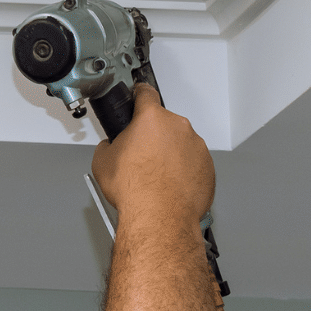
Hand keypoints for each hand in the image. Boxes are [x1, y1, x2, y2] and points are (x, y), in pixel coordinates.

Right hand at [89, 87, 211, 226]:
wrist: (159, 216)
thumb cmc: (135, 190)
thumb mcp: (103, 162)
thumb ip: (108, 145)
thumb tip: (110, 147)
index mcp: (152, 119)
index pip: (146, 94)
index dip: (139, 94)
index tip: (139, 95)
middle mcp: (178, 127)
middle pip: (164, 123)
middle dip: (153, 136)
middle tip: (141, 157)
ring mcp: (196, 146)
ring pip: (180, 144)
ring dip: (170, 154)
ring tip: (156, 177)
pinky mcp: (207, 166)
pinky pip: (193, 163)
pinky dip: (184, 171)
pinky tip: (170, 186)